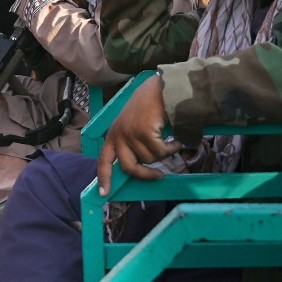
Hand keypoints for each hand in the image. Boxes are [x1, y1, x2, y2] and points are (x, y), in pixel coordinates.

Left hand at [96, 73, 180, 194]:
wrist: (160, 88)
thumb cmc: (149, 104)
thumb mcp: (133, 124)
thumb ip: (132, 142)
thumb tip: (142, 165)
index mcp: (113, 134)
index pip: (104, 161)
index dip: (105, 178)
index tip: (105, 193)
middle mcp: (118, 135)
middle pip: (128, 167)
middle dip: (145, 175)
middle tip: (159, 176)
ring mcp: (130, 134)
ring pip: (150, 159)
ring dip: (165, 153)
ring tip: (172, 141)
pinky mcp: (144, 133)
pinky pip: (161, 152)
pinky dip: (172, 148)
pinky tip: (177, 140)